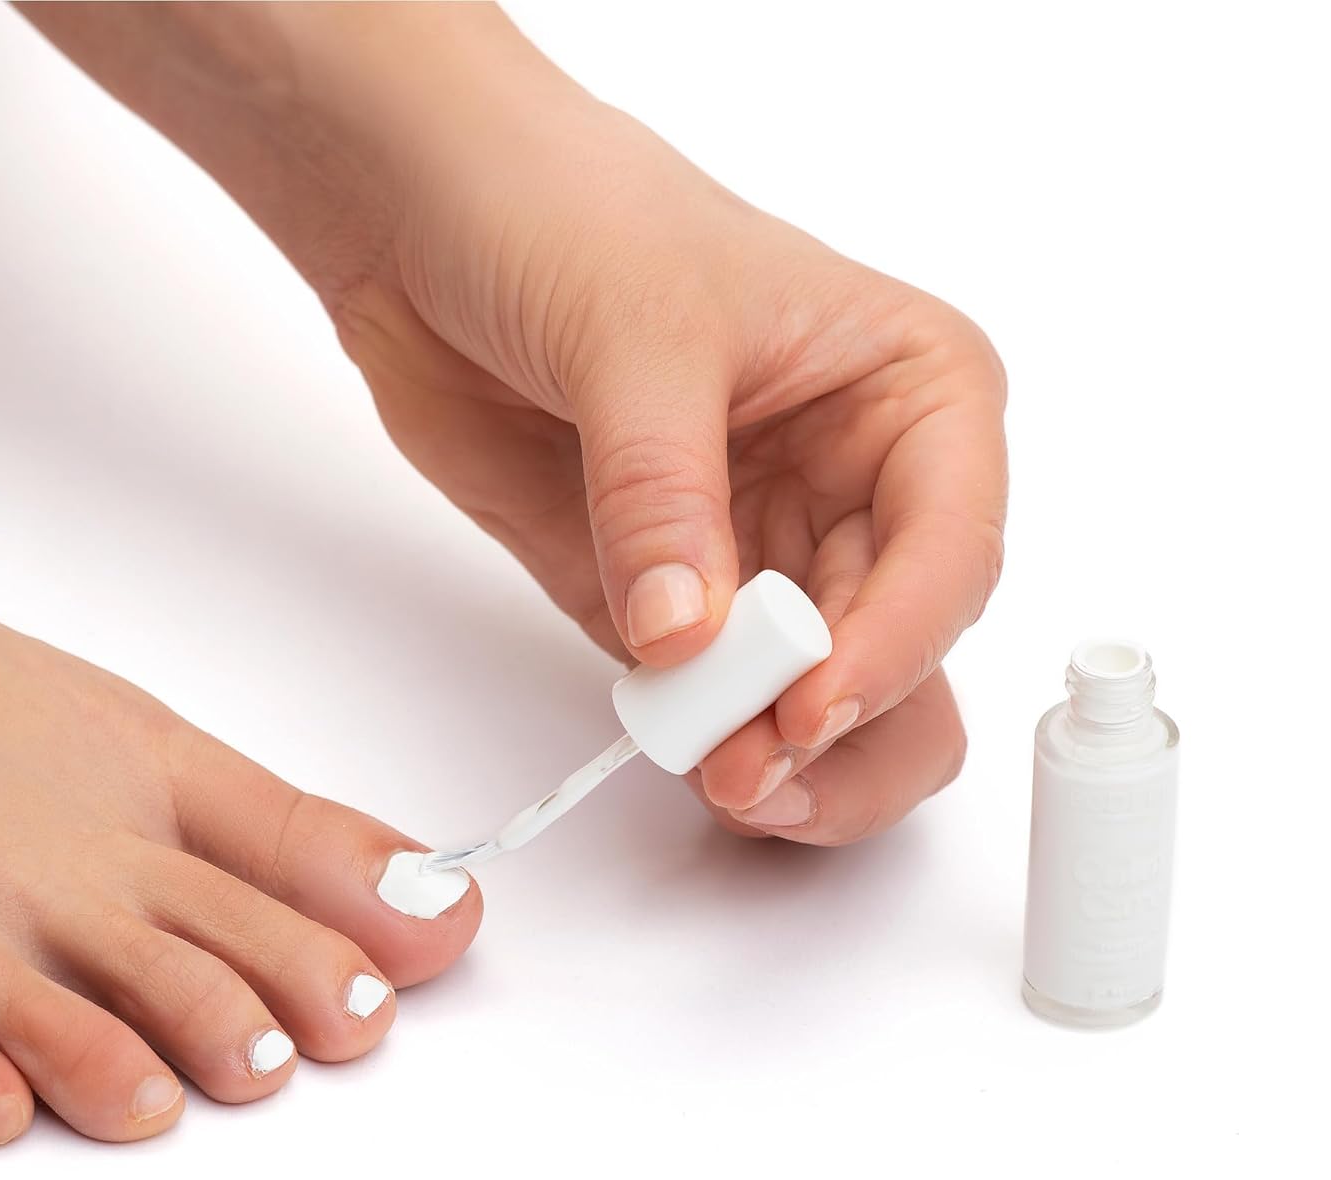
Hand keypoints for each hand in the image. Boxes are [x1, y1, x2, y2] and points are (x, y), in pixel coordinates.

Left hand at [23, 3, 1006, 845]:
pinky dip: (704, 740)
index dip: (897, 641)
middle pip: (908, 650)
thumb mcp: (632, 330)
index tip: (809, 704)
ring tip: (716, 771)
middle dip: (844, 728)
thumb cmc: (561, 208)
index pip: (952, 547)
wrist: (427, 225)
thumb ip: (661, 492)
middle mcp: (858, 488)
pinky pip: (719, 705)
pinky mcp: (679, 605)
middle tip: (758, 769)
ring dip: (784, 757)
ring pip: (829, 701)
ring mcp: (768, 555)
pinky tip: (669, 742)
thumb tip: (685, 634)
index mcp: (910, 393)